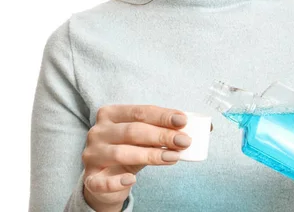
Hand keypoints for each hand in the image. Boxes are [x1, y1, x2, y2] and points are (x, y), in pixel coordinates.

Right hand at [82, 105, 206, 211]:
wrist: (106, 179)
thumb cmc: (130, 149)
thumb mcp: (145, 137)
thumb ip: (165, 130)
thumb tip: (203, 127)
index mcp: (110, 114)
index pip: (140, 112)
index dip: (162, 116)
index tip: (183, 121)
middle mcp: (98, 131)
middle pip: (133, 131)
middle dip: (162, 136)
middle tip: (184, 141)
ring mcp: (91, 155)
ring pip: (122, 153)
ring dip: (151, 155)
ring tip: (173, 157)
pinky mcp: (90, 178)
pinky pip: (103, 181)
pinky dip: (118, 180)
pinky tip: (133, 179)